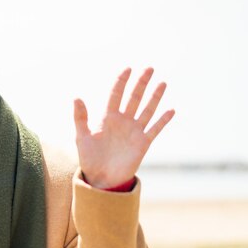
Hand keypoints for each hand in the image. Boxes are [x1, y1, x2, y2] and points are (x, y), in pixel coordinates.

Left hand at [73, 67, 174, 188]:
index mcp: (107, 118)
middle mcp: (122, 121)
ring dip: (155, 97)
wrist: (101, 179)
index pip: (115, 94)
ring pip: (147, 110)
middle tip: (149, 68)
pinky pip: (155, 129)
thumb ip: (80, 118)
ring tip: (162, 83)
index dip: (121, 81)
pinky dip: (163, 120)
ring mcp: (134, 131)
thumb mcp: (82, 137)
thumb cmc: (89, 158)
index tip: (127, 69)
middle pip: (134, 98)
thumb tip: (76, 97)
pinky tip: (171, 110)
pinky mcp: (143, 143)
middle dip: (141, 83)